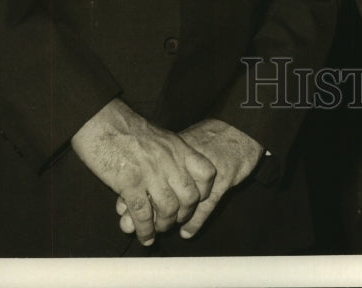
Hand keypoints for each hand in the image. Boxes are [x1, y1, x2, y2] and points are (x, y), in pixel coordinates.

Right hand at [70, 98, 215, 246]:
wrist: (102, 121)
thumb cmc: (127, 128)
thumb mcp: (160, 136)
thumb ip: (171, 154)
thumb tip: (178, 171)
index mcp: (178, 147)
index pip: (206, 173)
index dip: (205, 192)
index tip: (195, 200)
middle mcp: (169, 161)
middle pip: (189, 197)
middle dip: (184, 213)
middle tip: (175, 219)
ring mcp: (150, 173)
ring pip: (168, 209)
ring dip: (164, 224)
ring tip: (159, 228)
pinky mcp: (130, 183)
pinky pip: (143, 214)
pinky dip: (145, 230)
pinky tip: (144, 236)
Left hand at [116, 119, 263, 239]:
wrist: (239, 127)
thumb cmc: (208, 136)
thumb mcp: (181, 145)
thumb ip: (161, 163)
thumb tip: (136, 181)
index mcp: (171, 151)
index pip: (146, 177)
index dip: (133, 197)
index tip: (123, 214)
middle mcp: (185, 161)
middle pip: (161, 191)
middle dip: (149, 213)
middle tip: (141, 227)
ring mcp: (204, 171)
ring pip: (183, 202)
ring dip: (172, 218)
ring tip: (164, 228)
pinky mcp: (223, 178)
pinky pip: (206, 205)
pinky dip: (195, 221)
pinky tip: (186, 232)